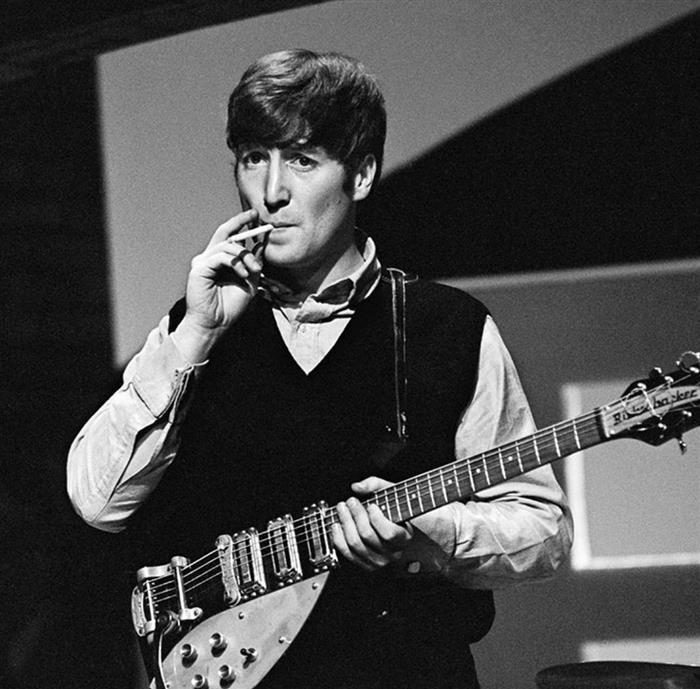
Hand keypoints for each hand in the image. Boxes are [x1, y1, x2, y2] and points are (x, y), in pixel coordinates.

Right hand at [174, 209, 263, 360]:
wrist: (215, 325)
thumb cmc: (230, 307)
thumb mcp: (250, 281)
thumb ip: (254, 263)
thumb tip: (261, 244)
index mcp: (219, 260)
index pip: (230, 237)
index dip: (241, 225)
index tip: (256, 218)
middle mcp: (209, 258)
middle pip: (224, 232)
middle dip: (240, 221)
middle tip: (255, 217)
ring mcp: (202, 262)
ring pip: (228, 246)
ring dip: (246, 256)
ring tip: (255, 270)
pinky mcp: (199, 268)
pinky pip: (220, 256)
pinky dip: (236, 263)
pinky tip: (244, 275)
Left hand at [331, 476, 412, 570]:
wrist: (391, 527)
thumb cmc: (391, 508)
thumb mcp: (389, 491)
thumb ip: (374, 484)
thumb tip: (357, 487)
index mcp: (403, 537)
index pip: (389, 534)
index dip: (377, 519)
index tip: (371, 506)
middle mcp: (392, 553)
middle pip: (367, 535)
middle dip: (356, 515)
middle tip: (351, 501)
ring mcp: (378, 561)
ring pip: (355, 544)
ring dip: (345, 523)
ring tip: (342, 508)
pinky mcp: (364, 565)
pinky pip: (347, 553)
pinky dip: (338, 538)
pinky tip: (337, 524)